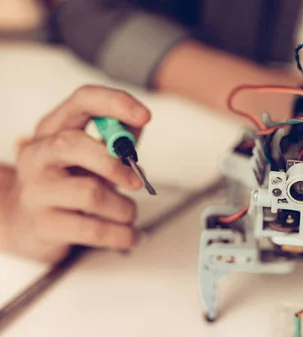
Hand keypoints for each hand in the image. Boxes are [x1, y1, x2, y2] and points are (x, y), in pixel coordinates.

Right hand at [0, 85, 150, 262]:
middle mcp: (38, 154)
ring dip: (124, 207)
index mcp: (54, 129)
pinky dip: (122, 235)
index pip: (83, 100)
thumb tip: (139, 122)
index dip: (116, 103)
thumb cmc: (68, 183)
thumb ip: (116, 140)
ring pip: (91, 193)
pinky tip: (130, 236)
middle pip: (75, 144)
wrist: (23, 224)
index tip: (146, 116)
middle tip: (138, 182)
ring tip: (127, 213)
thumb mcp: (90, 156)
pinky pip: (93, 229)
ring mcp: (36, 190)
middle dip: (116, 164)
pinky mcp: (44, 225)